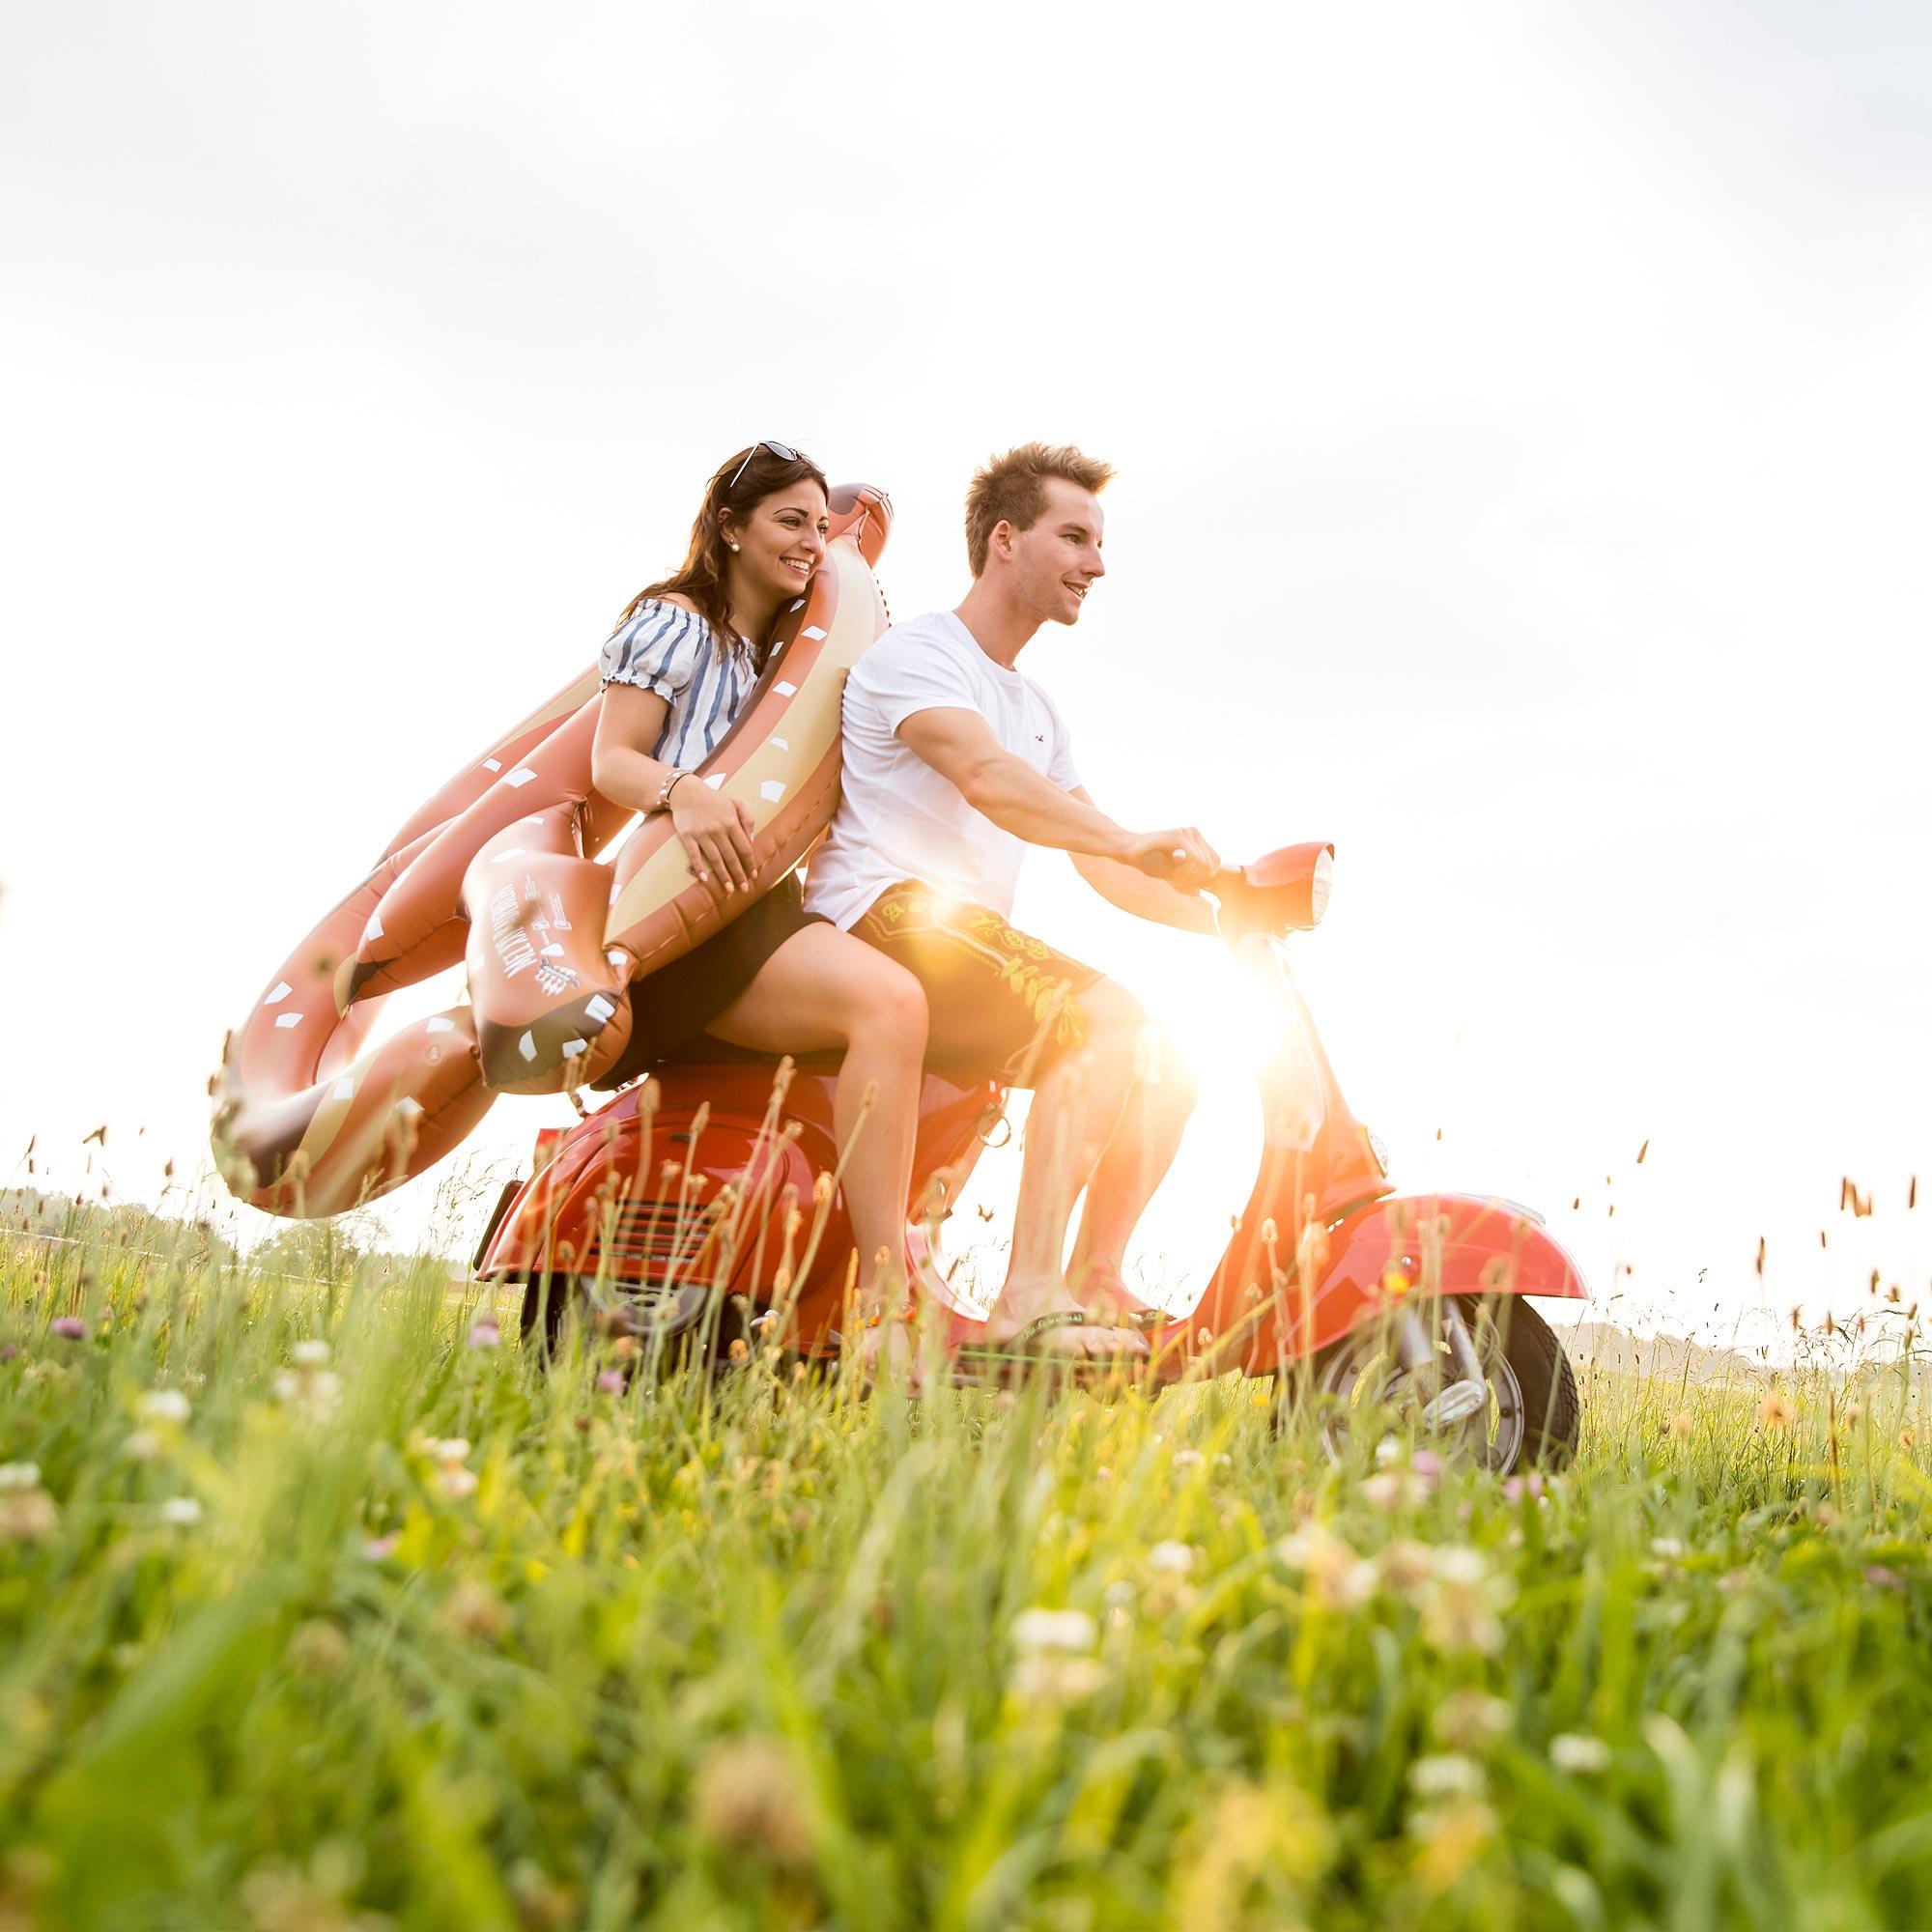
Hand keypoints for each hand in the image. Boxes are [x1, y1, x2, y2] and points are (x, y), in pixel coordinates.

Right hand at [668, 778, 757, 893]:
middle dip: (739, 874)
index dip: (749, 863)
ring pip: (715, 859)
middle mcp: (718, 829)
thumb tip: (751, 841)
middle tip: (744, 888)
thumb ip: (747, 819)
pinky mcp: (687, 836)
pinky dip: (699, 868)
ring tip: (729, 889)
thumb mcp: (736, 802)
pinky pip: (694, 855)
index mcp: (731, 822)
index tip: (753, 875)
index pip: (744, 847)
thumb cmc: (714, 799)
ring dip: (723, 876)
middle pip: (731, 857)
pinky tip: (705, 880)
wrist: (686, 792)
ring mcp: (702, 834)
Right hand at [1121, 826, 1218, 891]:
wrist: (1129, 851)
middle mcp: (1194, 832)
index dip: (1203, 878)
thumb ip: (1194, 875)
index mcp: (1196, 839)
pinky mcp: (1179, 836)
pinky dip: (1185, 872)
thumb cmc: (1150, 863)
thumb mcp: (1176, 872)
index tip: (1185, 882)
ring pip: (1204, 863)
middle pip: (1212, 864)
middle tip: (1177, 882)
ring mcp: (1187, 832)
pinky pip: (1195, 859)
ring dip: (1189, 877)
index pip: (1216, 862)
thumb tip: (1208, 887)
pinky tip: (1172, 875)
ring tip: (1173, 878)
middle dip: (1196, 879)